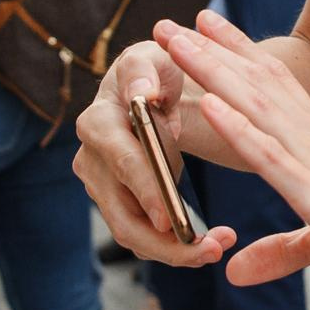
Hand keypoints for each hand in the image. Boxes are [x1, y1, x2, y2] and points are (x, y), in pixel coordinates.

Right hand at [74, 36, 223, 266]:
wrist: (150, 91)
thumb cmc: (155, 71)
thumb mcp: (153, 58)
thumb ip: (144, 70)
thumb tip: (141, 94)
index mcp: (97, 124)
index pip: (122, 163)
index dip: (147, 191)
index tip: (173, 220)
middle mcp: (91, 162)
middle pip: (123, 216)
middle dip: (166, 242)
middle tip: (213, 249)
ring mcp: (103, 188)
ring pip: (134, 235)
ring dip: (175, 251)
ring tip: (218, 248)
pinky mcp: (120, 204)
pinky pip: (144, 237)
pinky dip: (174, 247)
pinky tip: (208, 245)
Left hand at [156, 12, 309, 297]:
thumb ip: (282, 252)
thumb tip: (237, 271)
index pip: (274, 87)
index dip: (237, 54)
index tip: (203, 25)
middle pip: (256, 84)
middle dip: (208, 51)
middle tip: (165, 21)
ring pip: (257, 107)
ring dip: (212, 73)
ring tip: (173, 42)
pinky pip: (273, 156)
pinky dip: (238, 129)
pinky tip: (209, 106)